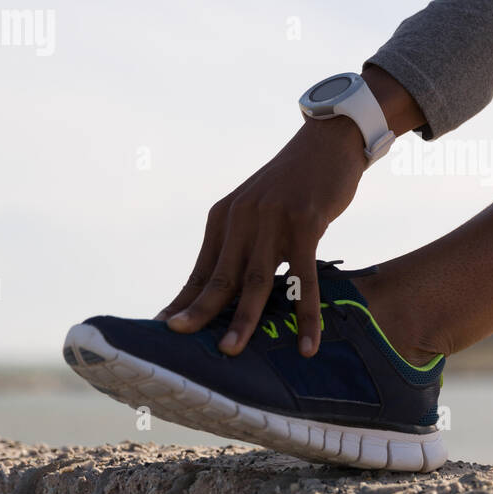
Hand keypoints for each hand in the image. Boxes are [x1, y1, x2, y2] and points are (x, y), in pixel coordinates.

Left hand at [156, 116, 366, 356]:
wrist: (329, 141)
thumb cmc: (297, 182)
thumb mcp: (260, 207)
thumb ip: (245, 241)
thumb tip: (234, 287)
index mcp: (225, 216)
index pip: (202, 270)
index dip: (184, 302)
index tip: (163, 331)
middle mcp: (241, 217)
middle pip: (219, 278)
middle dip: (201, 316)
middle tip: (181, 350)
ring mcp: (272, 220)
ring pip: (255, 281)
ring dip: (244, 320)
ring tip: (231, 352)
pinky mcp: (305, 223)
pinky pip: (303, 278)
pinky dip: (305, 314)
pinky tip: (307, 343)